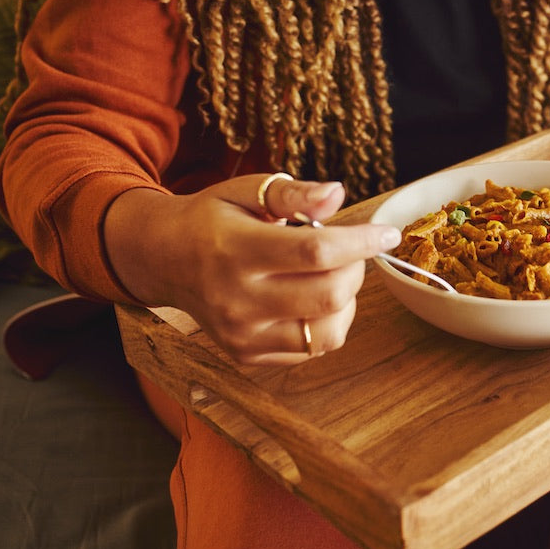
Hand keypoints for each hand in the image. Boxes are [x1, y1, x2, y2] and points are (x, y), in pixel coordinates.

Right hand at [104, 173, 400, 364]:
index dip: (361, 243)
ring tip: (329, 277)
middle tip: (347, 252)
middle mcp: (237, 299)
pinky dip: (326, 324)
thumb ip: (292, 194)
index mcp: (235, 250)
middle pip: (328, 295)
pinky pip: (311, 350)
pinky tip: (311, 299)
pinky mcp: (246, 356)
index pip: (316, 252)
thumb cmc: (211, 219)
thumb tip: (337, 194)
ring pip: (327, 333)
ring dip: (345, 302)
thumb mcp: (245, 192)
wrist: (162, 259)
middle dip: (356, 270)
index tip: (387, 234)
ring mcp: (241, 334)